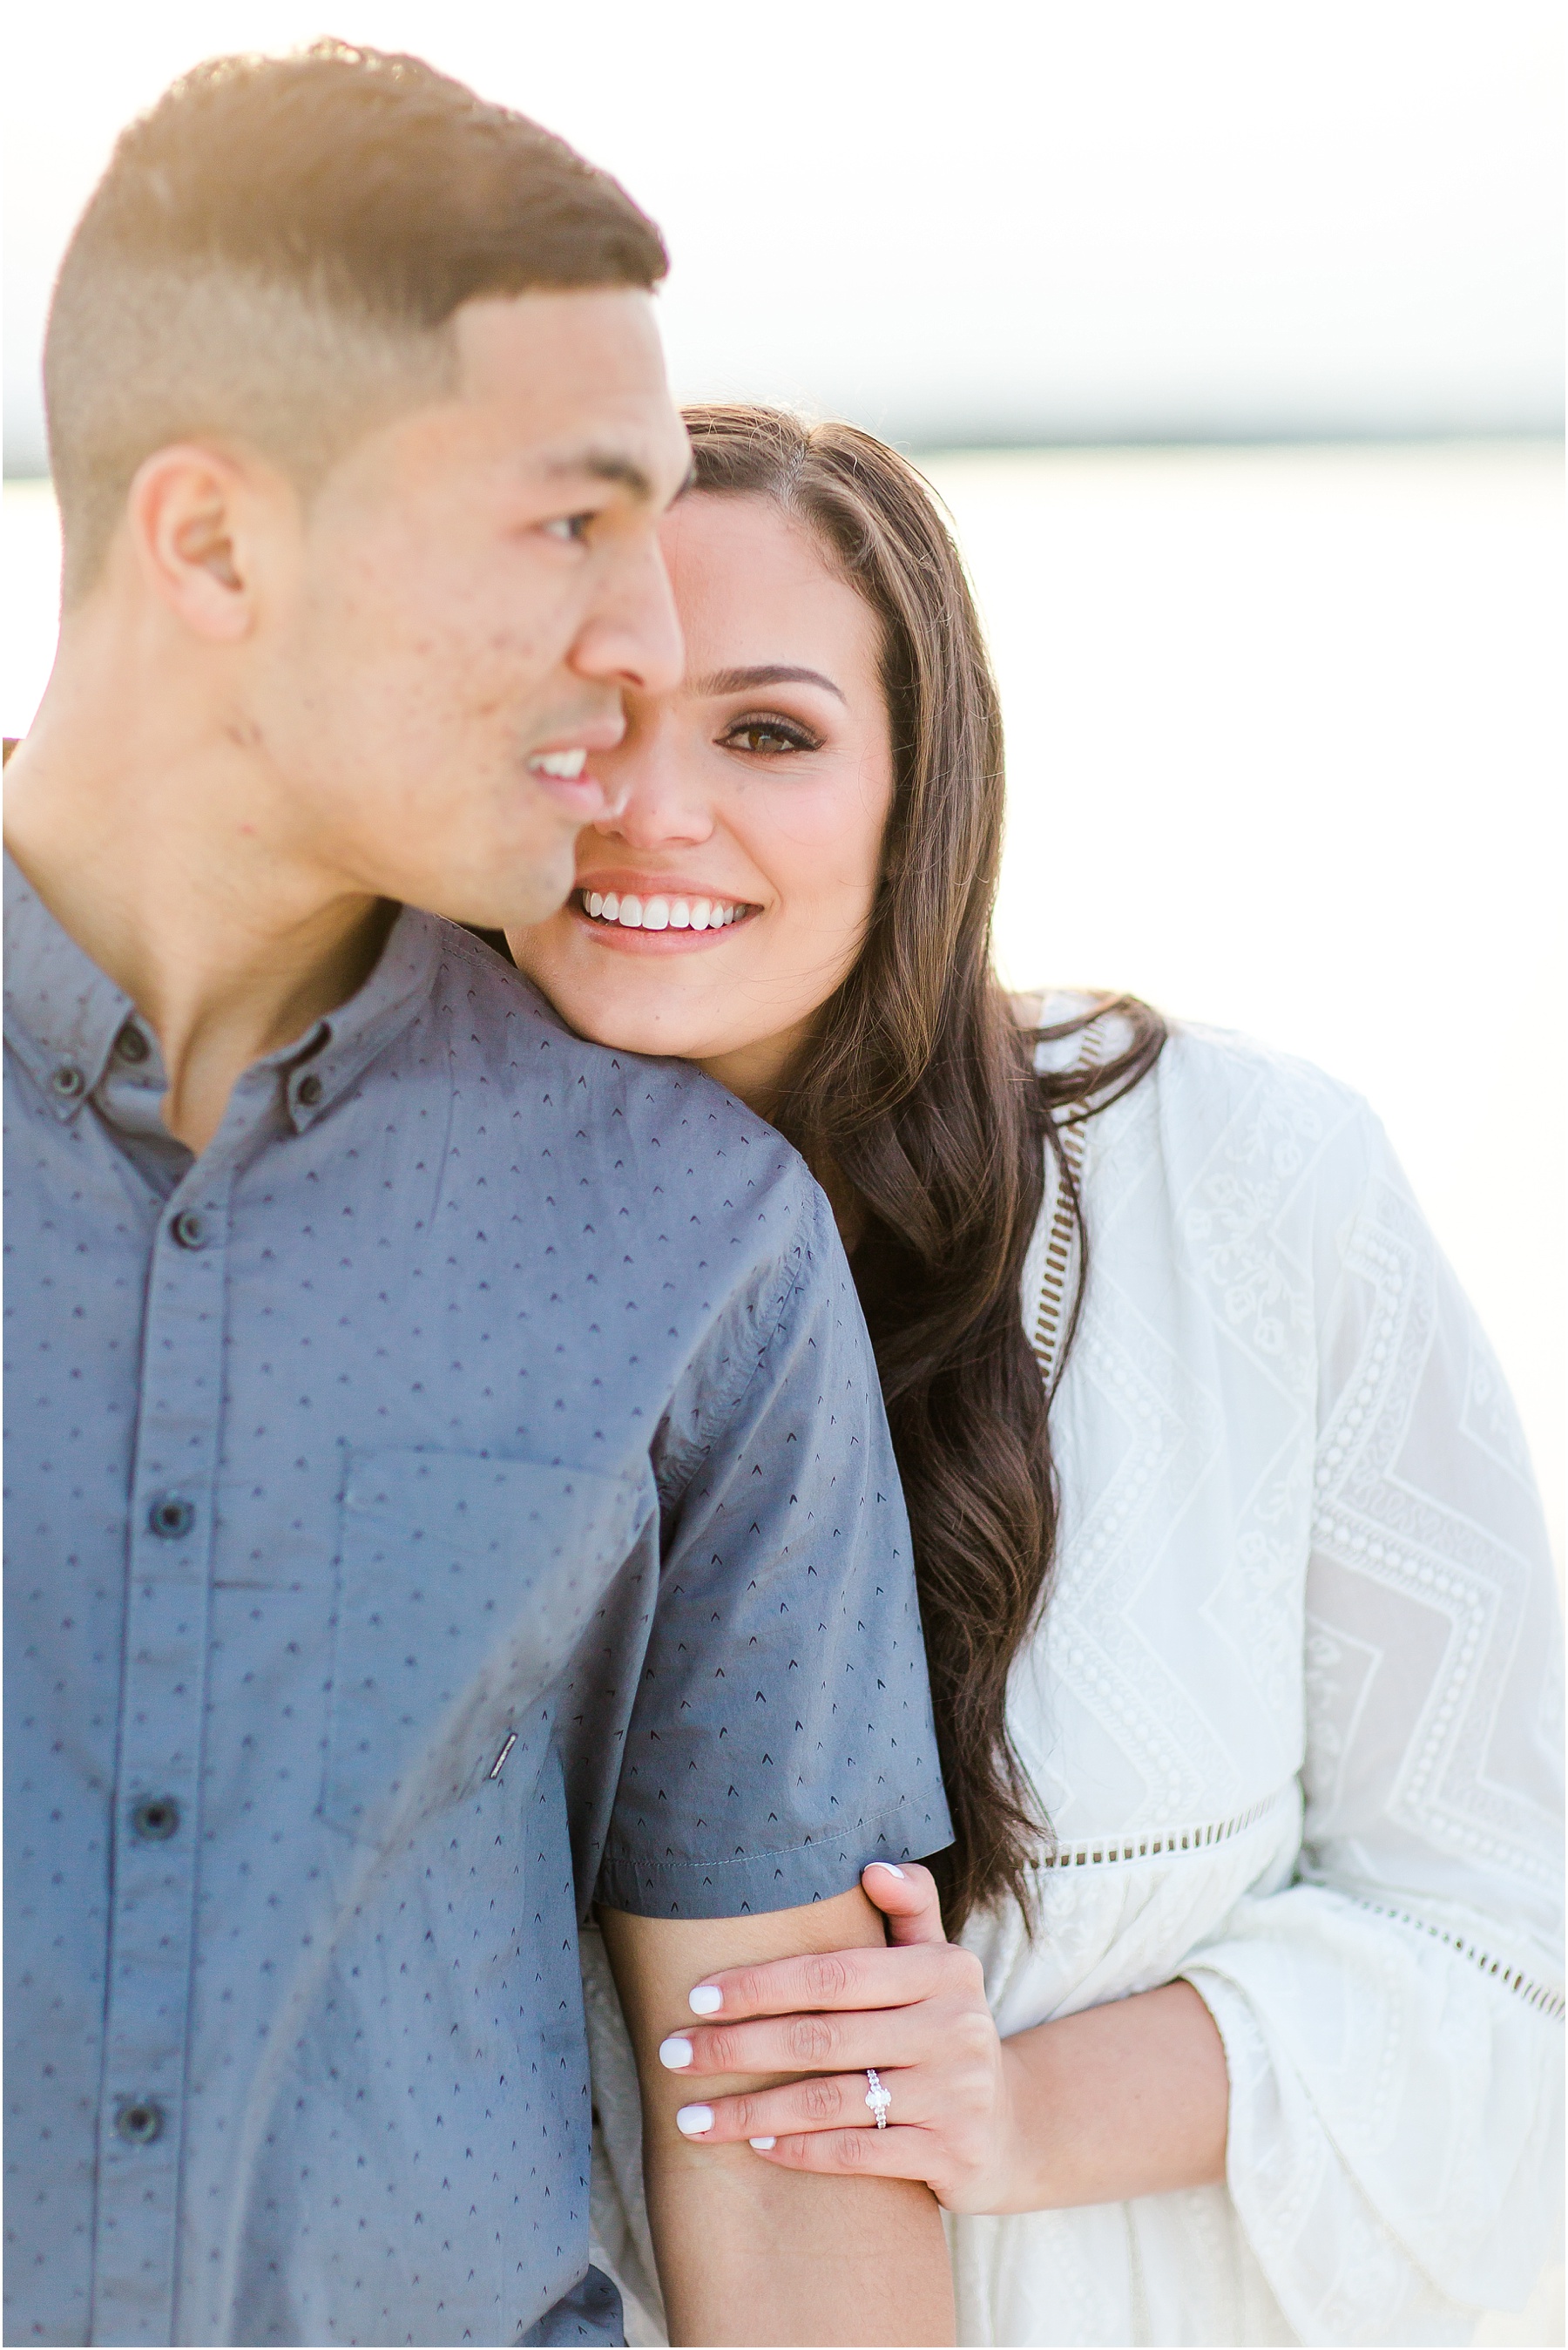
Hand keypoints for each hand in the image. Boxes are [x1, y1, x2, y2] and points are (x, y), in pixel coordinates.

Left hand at [655, 1860, 1023, 2212]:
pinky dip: (802, 2150)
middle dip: (737, 2047)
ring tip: (689, 2117)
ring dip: (752, 2111)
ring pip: (831, 2102)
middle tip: (673, 2053)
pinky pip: (859, 2153)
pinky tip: (757, 2147)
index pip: (834, 1974)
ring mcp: (955, 2096)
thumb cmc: (945, 2030)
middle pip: (822, 2038)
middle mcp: (955, 2028)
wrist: (1009, 2128)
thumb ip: (910, 1910)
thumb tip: (871, 1865)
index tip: (696, 1996)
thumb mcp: (939, 1965)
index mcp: (944, 1970)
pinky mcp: (952, 2155)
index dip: (761, 1984)